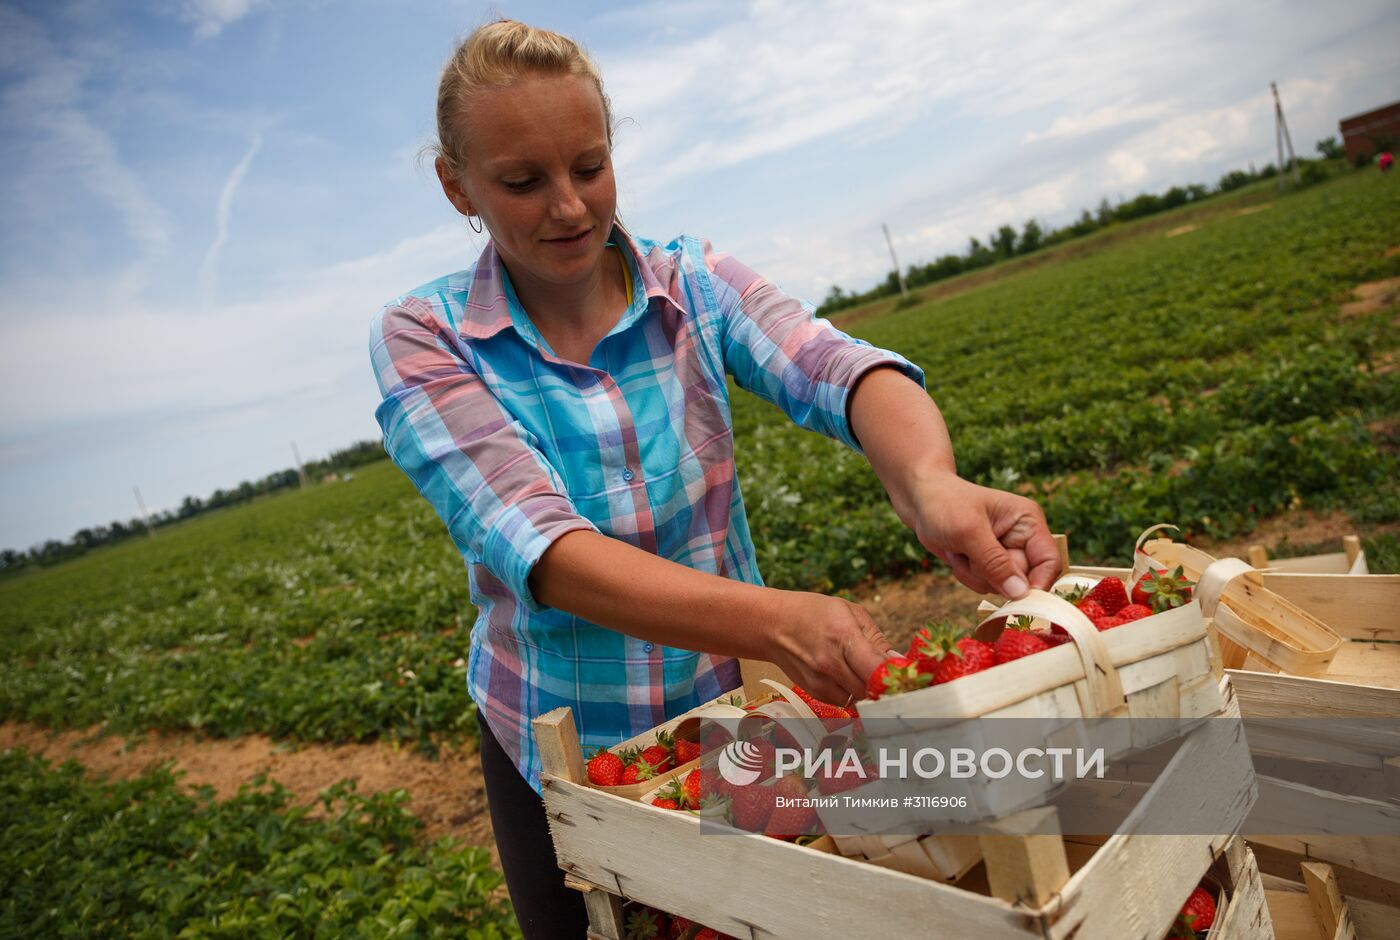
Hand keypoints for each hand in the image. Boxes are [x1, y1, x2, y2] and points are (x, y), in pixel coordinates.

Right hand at [764, 590, 896, 703]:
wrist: (771, 624)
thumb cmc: (813, 612)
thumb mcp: (850, 612)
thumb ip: (877, 640)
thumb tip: (899, 663)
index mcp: (842, 637)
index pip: (876, 669)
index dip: (894, 676)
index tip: (904, 674)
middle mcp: (830, 664)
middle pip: (871, 690)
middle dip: (882, 683)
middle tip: (885, 672)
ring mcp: (819, 682)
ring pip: (859, 700)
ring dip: (866, 689)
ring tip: (860, 669)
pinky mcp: (814, 693)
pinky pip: (844, 701)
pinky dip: (850, 692)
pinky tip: (844, 674)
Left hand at [905, 471, 1058, 597]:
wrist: (919, 500)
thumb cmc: (945, 504)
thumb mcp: (969, 532)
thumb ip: (995, 563)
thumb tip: (1020, 593)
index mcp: (1028, 521)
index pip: (1049, 561)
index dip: (1038, 583)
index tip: (1016, 598)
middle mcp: (1022, 538)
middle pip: (1023, 580)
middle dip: (992, 575)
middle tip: (969, 555)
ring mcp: (1005, 553)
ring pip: (1002, 586)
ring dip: (976, 575)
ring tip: (960, 550)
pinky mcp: (989, 563)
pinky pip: (985, 585)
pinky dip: (967, 575)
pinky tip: (956, 554)